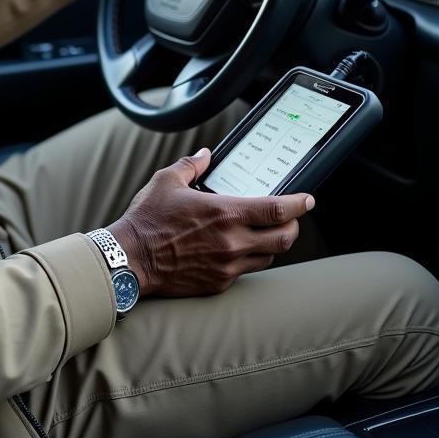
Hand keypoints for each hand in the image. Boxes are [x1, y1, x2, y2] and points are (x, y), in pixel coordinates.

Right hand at [107, 148, 313, 296]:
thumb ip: (191, 165)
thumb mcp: (166, 181)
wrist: (131, 260)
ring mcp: (228, 265)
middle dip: (294, 226)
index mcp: (224, 213)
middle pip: (285, 238)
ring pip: (269, 256)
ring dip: (273, 244)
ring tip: (266, 233)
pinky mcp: (219, 283)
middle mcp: (232, 242)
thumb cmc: (147, 219)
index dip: (299, 204)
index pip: (278, 210)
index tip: (307, 199)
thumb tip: (206, 154)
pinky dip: (250, 258)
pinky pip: (247, 270)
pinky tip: (239, 248)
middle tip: (292, 218)